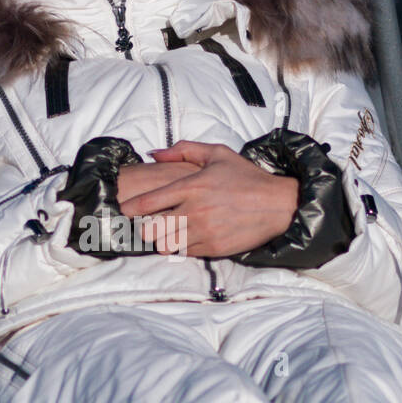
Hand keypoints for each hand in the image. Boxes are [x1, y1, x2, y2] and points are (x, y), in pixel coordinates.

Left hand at [118, 140, 299, 257]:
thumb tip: (155, 154)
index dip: (132, 208)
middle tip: (145, 224)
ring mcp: (204, 231)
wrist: (277, 204)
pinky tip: (186, 238)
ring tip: (165, 233)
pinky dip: (181, 247)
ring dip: (162, 239)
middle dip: (145, 228)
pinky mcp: (213, 247)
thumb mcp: (217, 153)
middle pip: (152, 228)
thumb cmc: (246, 177)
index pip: (150, 201)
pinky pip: (185, 252)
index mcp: (192, 186)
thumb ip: (184, 149)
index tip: (124, 211)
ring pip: (166, 244)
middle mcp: (195, 210)